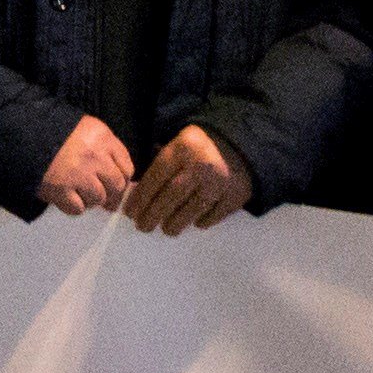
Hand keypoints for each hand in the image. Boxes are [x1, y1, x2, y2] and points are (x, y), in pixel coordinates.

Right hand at [37, 115, 136, 215]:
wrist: (24, 135)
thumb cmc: (56, 132)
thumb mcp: (87, 130)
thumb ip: (107, 149)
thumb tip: (125, 180)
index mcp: (103, 138)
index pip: (127, 167)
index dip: (122, 178)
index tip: (113, 183)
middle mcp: (95, 156)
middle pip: (116, 186)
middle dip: (110, 194)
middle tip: (100, 196)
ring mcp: (78, 175)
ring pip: (98, 199)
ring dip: (90, 199)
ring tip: (78, 191)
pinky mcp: (61, 190)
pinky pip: (78, 208)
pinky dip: (73, 206)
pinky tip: (66, 197)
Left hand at [122, 125, 251, 236]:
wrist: (241, 143)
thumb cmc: (201, 146)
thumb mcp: (179, 143)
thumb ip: (161, 162)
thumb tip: (138, 193)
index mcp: (183, 148)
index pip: (157, 176)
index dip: (141, 197)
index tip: (130, 213)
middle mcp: (201, 165)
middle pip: (172, 195)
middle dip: (153, 214)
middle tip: (143, 226)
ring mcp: (220, 182)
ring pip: (192, 209)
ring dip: (175, 222)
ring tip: (167, 229)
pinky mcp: (235, 196)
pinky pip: (214, 215)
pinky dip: (202, 221)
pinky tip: (193, 222)